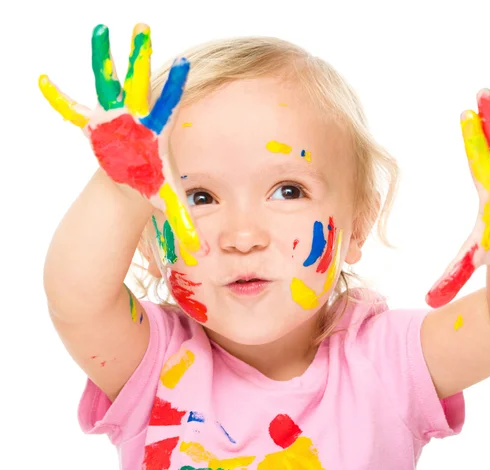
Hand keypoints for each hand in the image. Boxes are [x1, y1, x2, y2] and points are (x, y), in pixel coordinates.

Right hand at [38, 23, 206, 259]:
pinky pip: (73, 109)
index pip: (168, 104)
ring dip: (103, 59)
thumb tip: (198, 254)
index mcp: (154, 131)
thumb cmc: (149, 186)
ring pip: (108, 84)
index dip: (175, 85)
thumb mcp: (165, 202)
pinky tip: (43, 80)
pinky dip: (59, 99)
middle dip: (140, 57)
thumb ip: (182, 225)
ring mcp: (113, 117)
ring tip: (100, 30)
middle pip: (139, 84)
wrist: (128, 178)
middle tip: (144, 27)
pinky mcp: (93, 124)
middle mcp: (134, 118)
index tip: (186, 64)